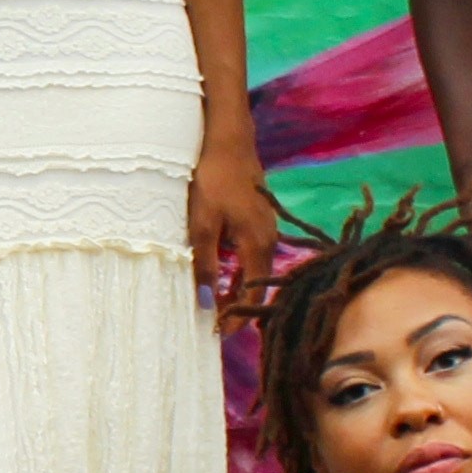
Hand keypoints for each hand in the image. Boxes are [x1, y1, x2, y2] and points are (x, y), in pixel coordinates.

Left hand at [189, 136, 280, 329]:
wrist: (227, 138)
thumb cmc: (213, 179)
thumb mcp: (202, 225)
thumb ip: (205, 265)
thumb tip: (205, 303)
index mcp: (258, 244)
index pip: (253, 294)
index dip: (238, 317)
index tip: (219, 334)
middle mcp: (269, 238)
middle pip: (256, 283)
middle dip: (237, 306)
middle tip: (214, 322)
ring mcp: (266, 225)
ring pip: (253, 267)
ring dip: (236, 286)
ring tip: (215, 301)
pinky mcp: (259, 214)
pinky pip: (251, 251)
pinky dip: (238, 267)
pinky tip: (221, 268)